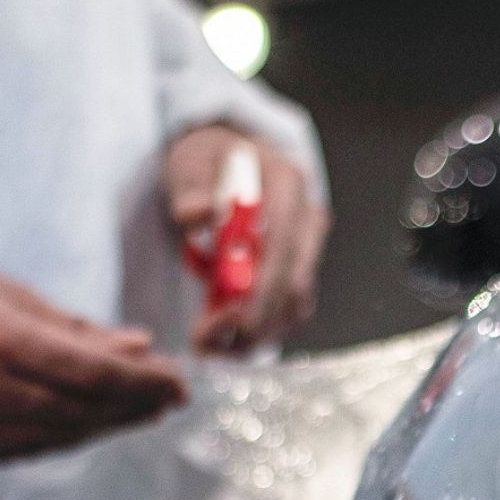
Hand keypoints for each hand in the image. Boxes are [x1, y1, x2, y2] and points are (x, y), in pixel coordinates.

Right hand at [0, 259, 187, 462]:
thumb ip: (78, 329)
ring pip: (60, 438)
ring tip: (141, 412)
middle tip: (169, 399)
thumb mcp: (12, 295)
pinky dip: (67, 438)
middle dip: (134, 406)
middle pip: (83, 411)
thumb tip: (141, 348)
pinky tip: (94, 424)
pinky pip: (28, 451)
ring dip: (108, 426)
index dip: (145, 383)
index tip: (180, 384)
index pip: (94, 374)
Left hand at [165, 123, 329, 353]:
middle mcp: (307, 218)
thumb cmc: (210, 160)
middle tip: (207, 339)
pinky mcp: (299, 270)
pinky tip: (223, 333)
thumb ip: (192, 190)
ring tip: (207, 339)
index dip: (263, 288)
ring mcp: (308, 247)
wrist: (227, 160)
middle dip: (255, 320)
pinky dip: (258, 329)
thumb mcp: (191, 163)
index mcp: (288, 184)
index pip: (283, 245)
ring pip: (295, 306)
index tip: (235, 319)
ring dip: (255, 332)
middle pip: (295, 284)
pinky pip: (287, 311)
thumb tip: (201, 212)